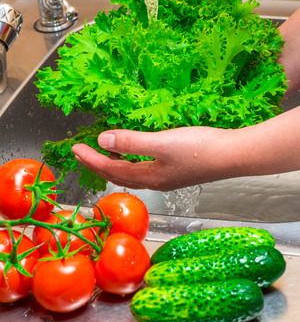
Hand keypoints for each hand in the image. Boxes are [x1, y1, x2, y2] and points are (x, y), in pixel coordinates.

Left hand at [71, 127, 234, 190]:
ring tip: (102, 153)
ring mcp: (166, 176)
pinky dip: (130, 161)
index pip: (111, 169)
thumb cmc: (199, 148)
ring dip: (113, 164)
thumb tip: (103, 141)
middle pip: (118, 174)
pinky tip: (133, 152)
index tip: (75, 150)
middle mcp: (154, 180)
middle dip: (97, 164)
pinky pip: (142, 168)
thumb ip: (132, 142)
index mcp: (148, 176)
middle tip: (82, 154)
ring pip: (130, 173)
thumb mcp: (161, 143)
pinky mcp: (176, 170)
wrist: (233, 155)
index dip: (91, 159)